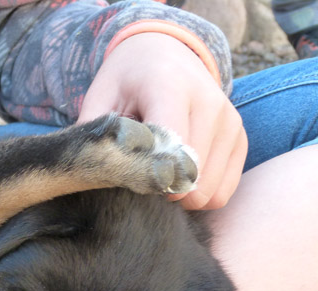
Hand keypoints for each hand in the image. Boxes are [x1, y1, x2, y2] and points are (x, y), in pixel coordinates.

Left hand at [77, 33, 246, 209]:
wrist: (163, 54)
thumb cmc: (125, 83)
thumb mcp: (100, 100)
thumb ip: (97, 137)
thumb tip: (92, 176)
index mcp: (169, 87)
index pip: (169, 148)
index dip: (149, 176)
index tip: (132, 178)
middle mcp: (209, 102)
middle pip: (190, 174)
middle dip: (161, 189)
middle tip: (140, 177)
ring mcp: (230, 121)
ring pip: (208, 190)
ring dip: (180, 195)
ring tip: (158, 175)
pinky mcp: (239, 138)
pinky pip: (223, 192)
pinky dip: (198, 195)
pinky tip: (177, 180)